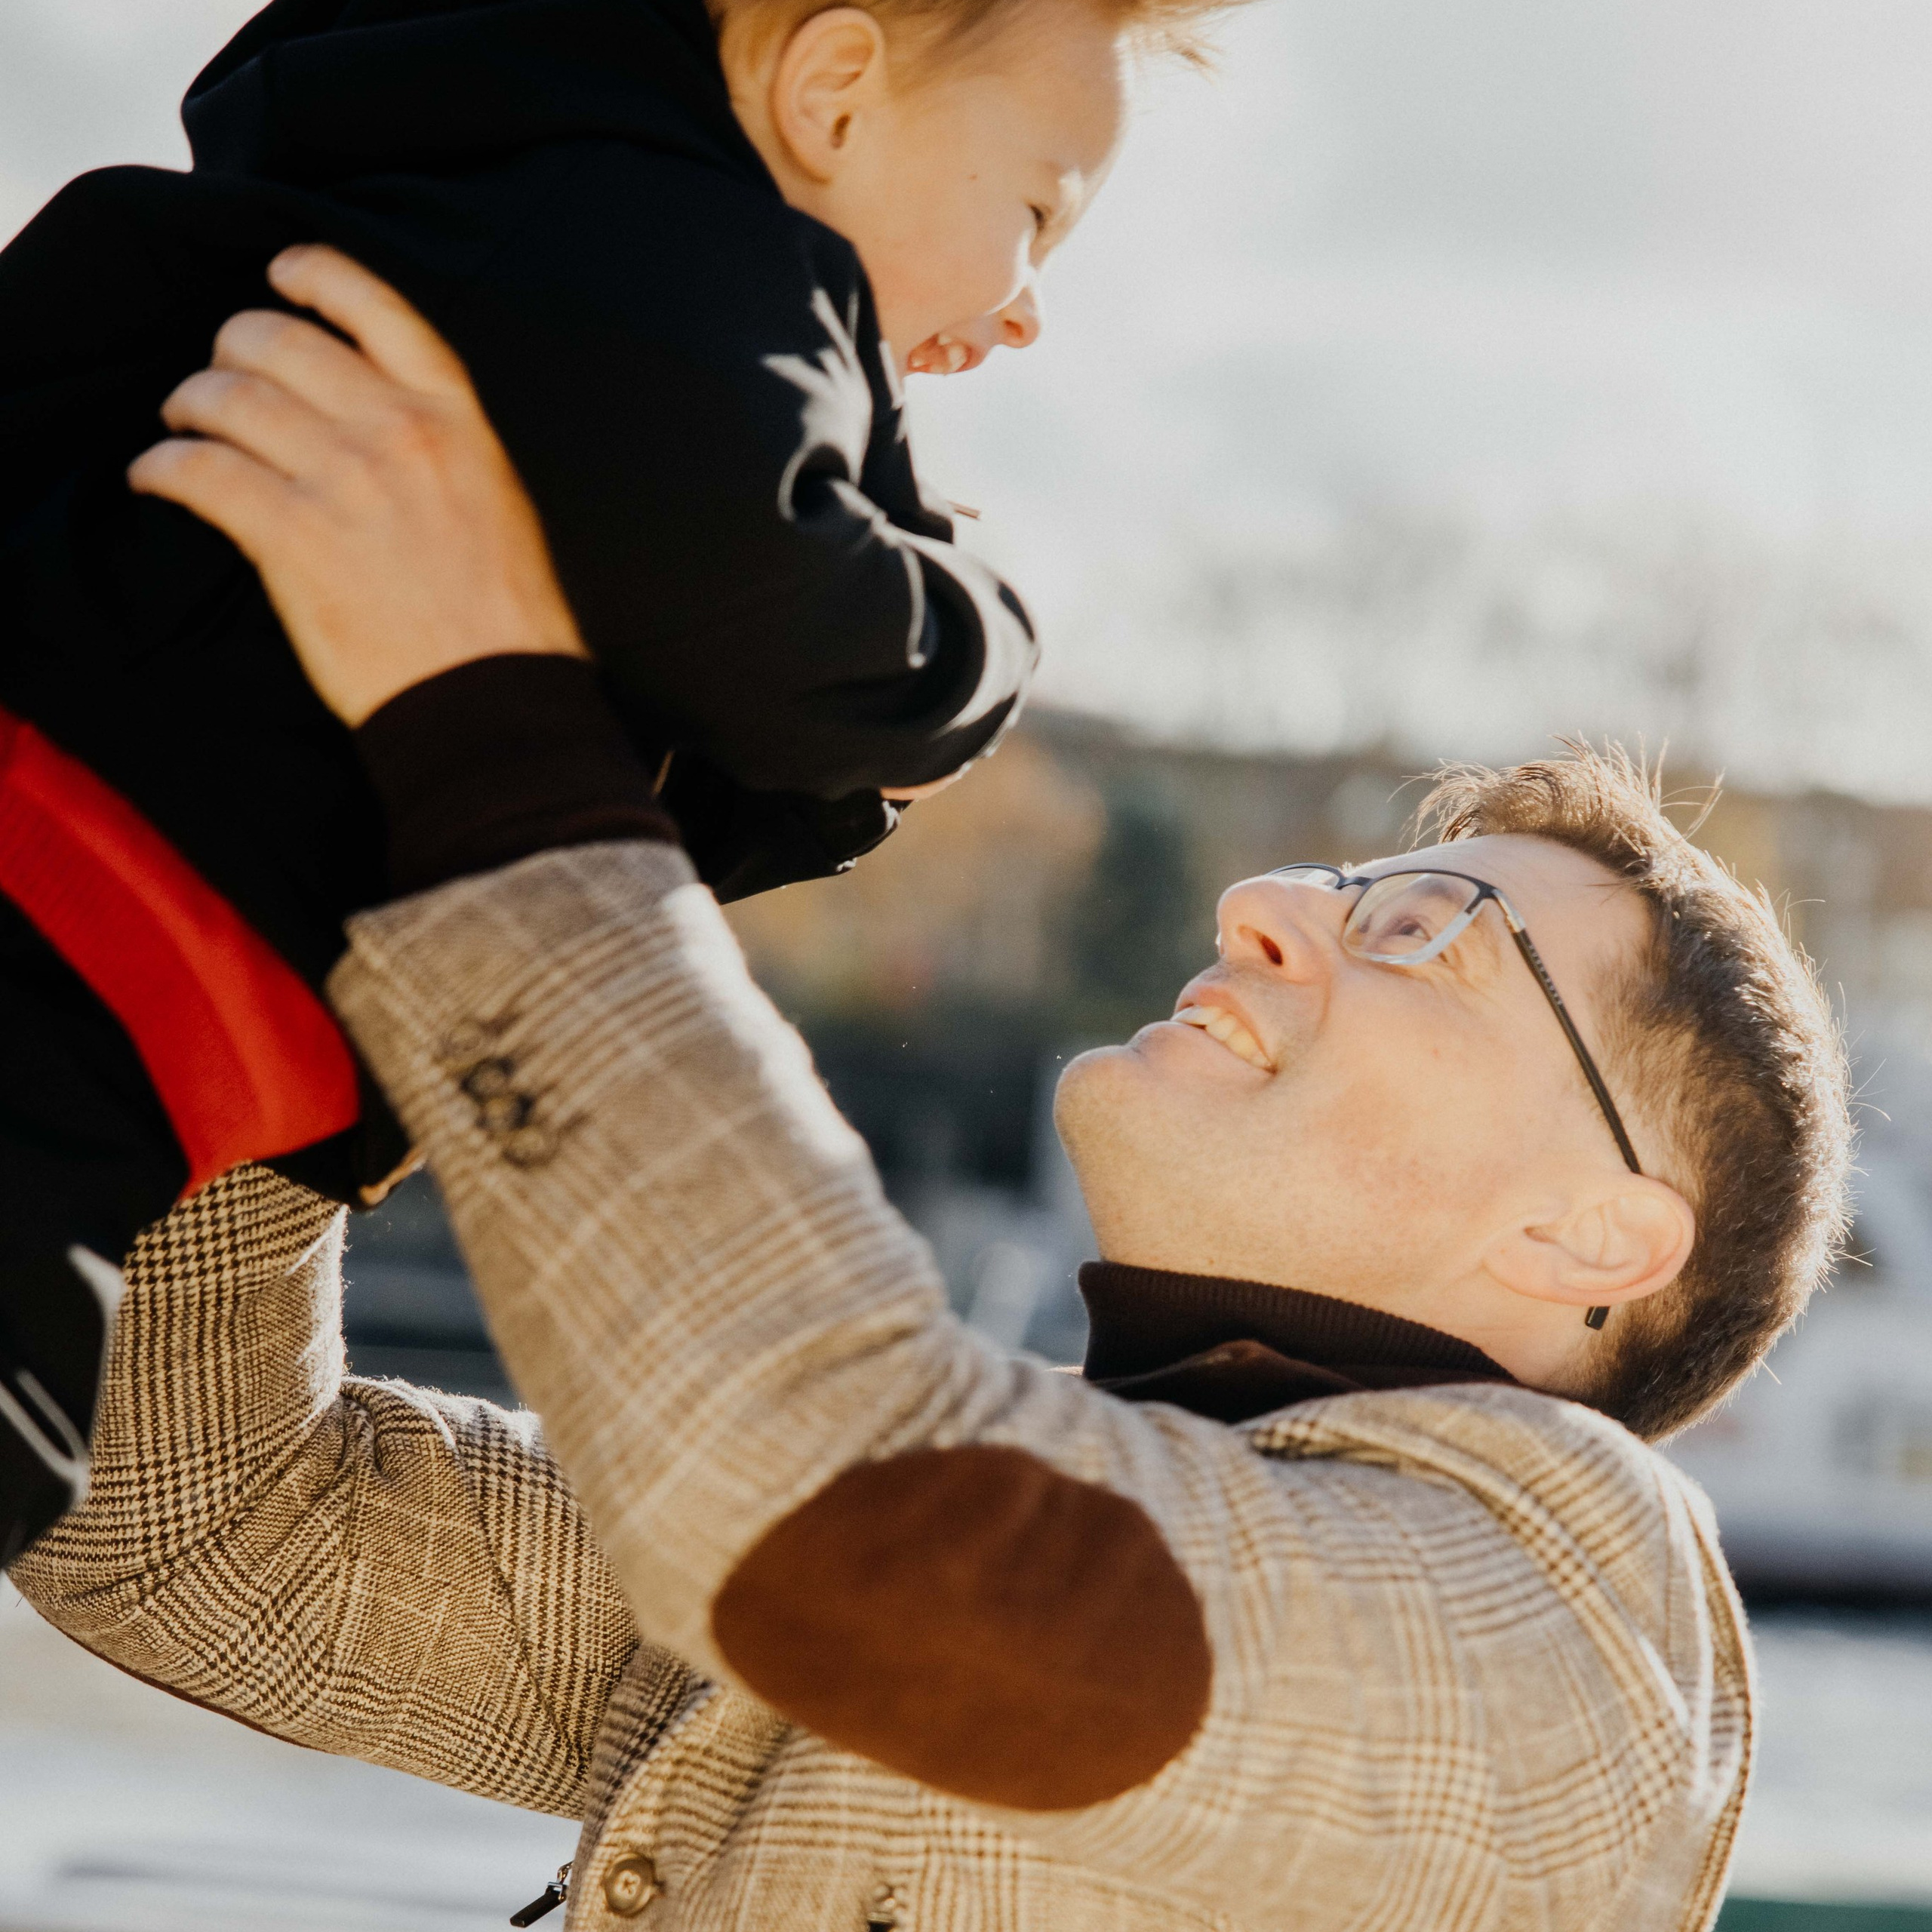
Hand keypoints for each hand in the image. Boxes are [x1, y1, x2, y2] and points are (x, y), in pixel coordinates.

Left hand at [129, 244, 586, 727]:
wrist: (495, 698)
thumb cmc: (507, 620)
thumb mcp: (498, 501)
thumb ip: (441, 445)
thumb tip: (376, 418)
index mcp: (456, 418)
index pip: (375, 308)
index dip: (315, 275)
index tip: (281, 273)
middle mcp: (396, 431)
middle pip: (278, 341)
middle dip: (232, 350)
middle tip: (219, 379)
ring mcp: (342, 481)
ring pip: (227, 397)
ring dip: (188, 404)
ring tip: (182, 425)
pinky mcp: (293, 536)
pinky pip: (198, 472)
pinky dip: (161, 467)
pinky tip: (154, 477)